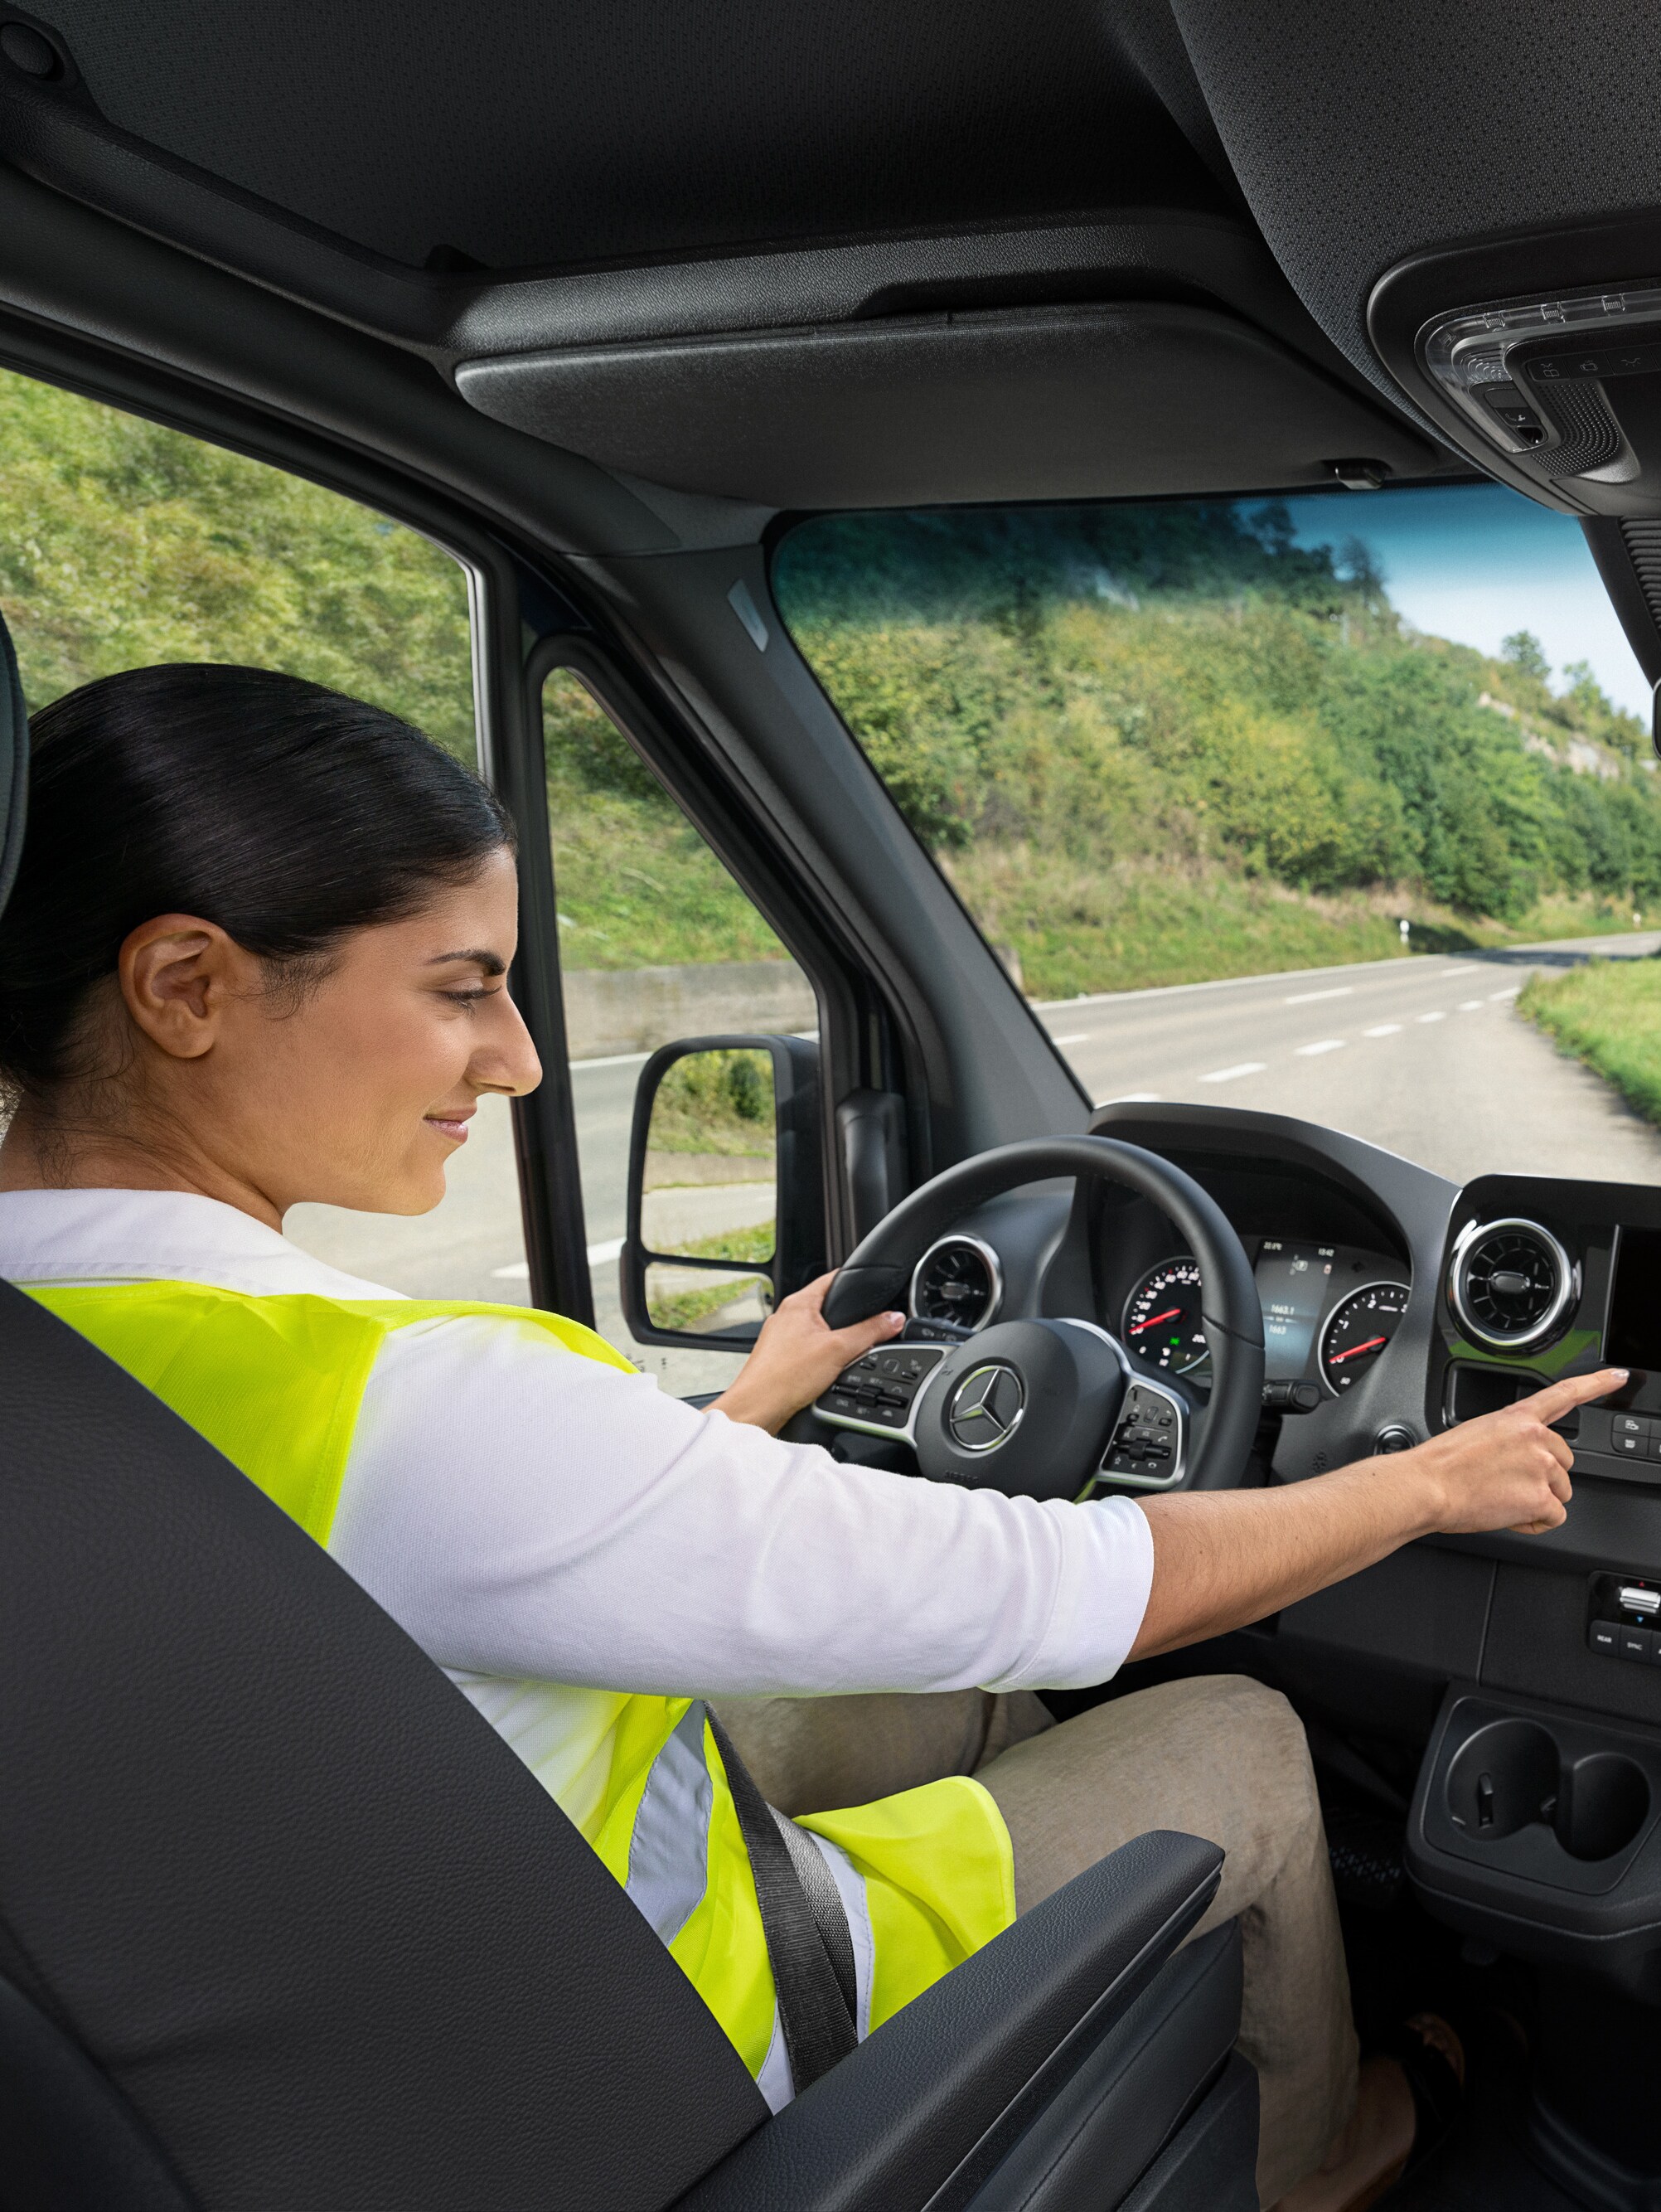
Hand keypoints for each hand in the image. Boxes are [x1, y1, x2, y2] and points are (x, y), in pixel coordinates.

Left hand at [711, 1272, 905, 1433]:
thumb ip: (870, 1332)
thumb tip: (893, 1318)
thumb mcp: (839, 1350)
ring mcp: (781, 1337)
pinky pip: (808, 1350)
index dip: (855, 1281)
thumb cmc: (784, 1377)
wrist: (758, 1408)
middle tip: (864, 1330)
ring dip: (834, 1341)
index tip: (872, 1286)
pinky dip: (821, 1357)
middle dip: (848, 1318)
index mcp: (798, 1303)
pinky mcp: (780, 1358)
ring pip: (818, 1331)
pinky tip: (827, 1372)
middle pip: (827, 1307)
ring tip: (843, 1356)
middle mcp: (786, 1316)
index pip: (833, 1278)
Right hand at [1404, 1366, 1627, 1535]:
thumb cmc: (1439, 1465)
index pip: (1564, 1394)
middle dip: (1543, 1477)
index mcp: (1516, 1418)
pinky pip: (1553, 1518)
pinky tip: (1507, 1515)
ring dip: (1536, 1501)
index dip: (1597, 1384)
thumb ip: (1509, 1441)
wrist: (1425, 1486)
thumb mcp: (1476, 1434)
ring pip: (1560, 1492)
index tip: (1618, 1377)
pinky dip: (1532, 1523)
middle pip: (1564, 1462)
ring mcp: (1541, 1467)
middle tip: (1507, 1484)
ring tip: (1500, 1499)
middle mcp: (1535, 1438)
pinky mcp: (1541, 1498)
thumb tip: (1518, 1464)